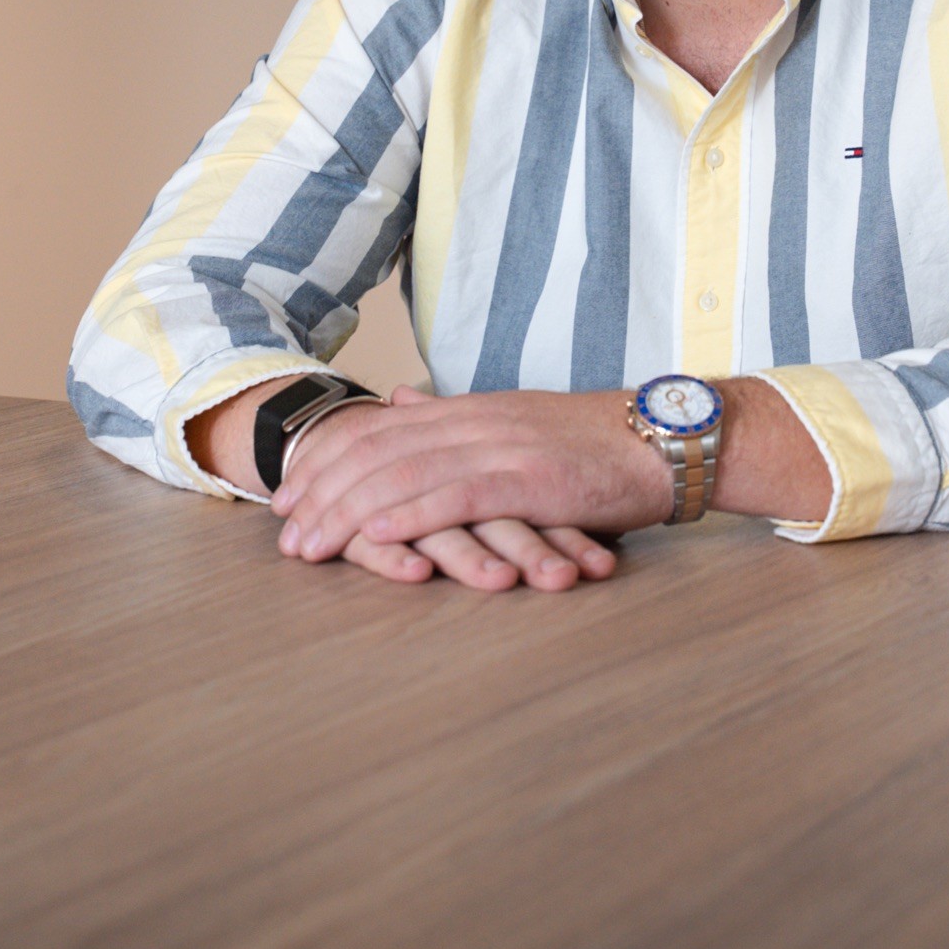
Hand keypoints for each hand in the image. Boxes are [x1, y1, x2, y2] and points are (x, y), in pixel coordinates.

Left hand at [272, 384, 671, 569]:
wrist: (665, 439)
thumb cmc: (598, 444)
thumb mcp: (517, 419)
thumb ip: (455, 416)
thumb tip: (400, 403)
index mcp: (473, 410)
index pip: (380, 430)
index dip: (327, 461)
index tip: (288, 495)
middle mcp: (478, 422)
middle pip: (379, 451)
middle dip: (322, 491)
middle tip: (282, 531)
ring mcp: (502, 448)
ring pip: (405, 474)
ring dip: (348, 512)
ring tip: (311, 545)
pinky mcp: (529, 480)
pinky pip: (456, 497)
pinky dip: (409, 517)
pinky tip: (375, 537)